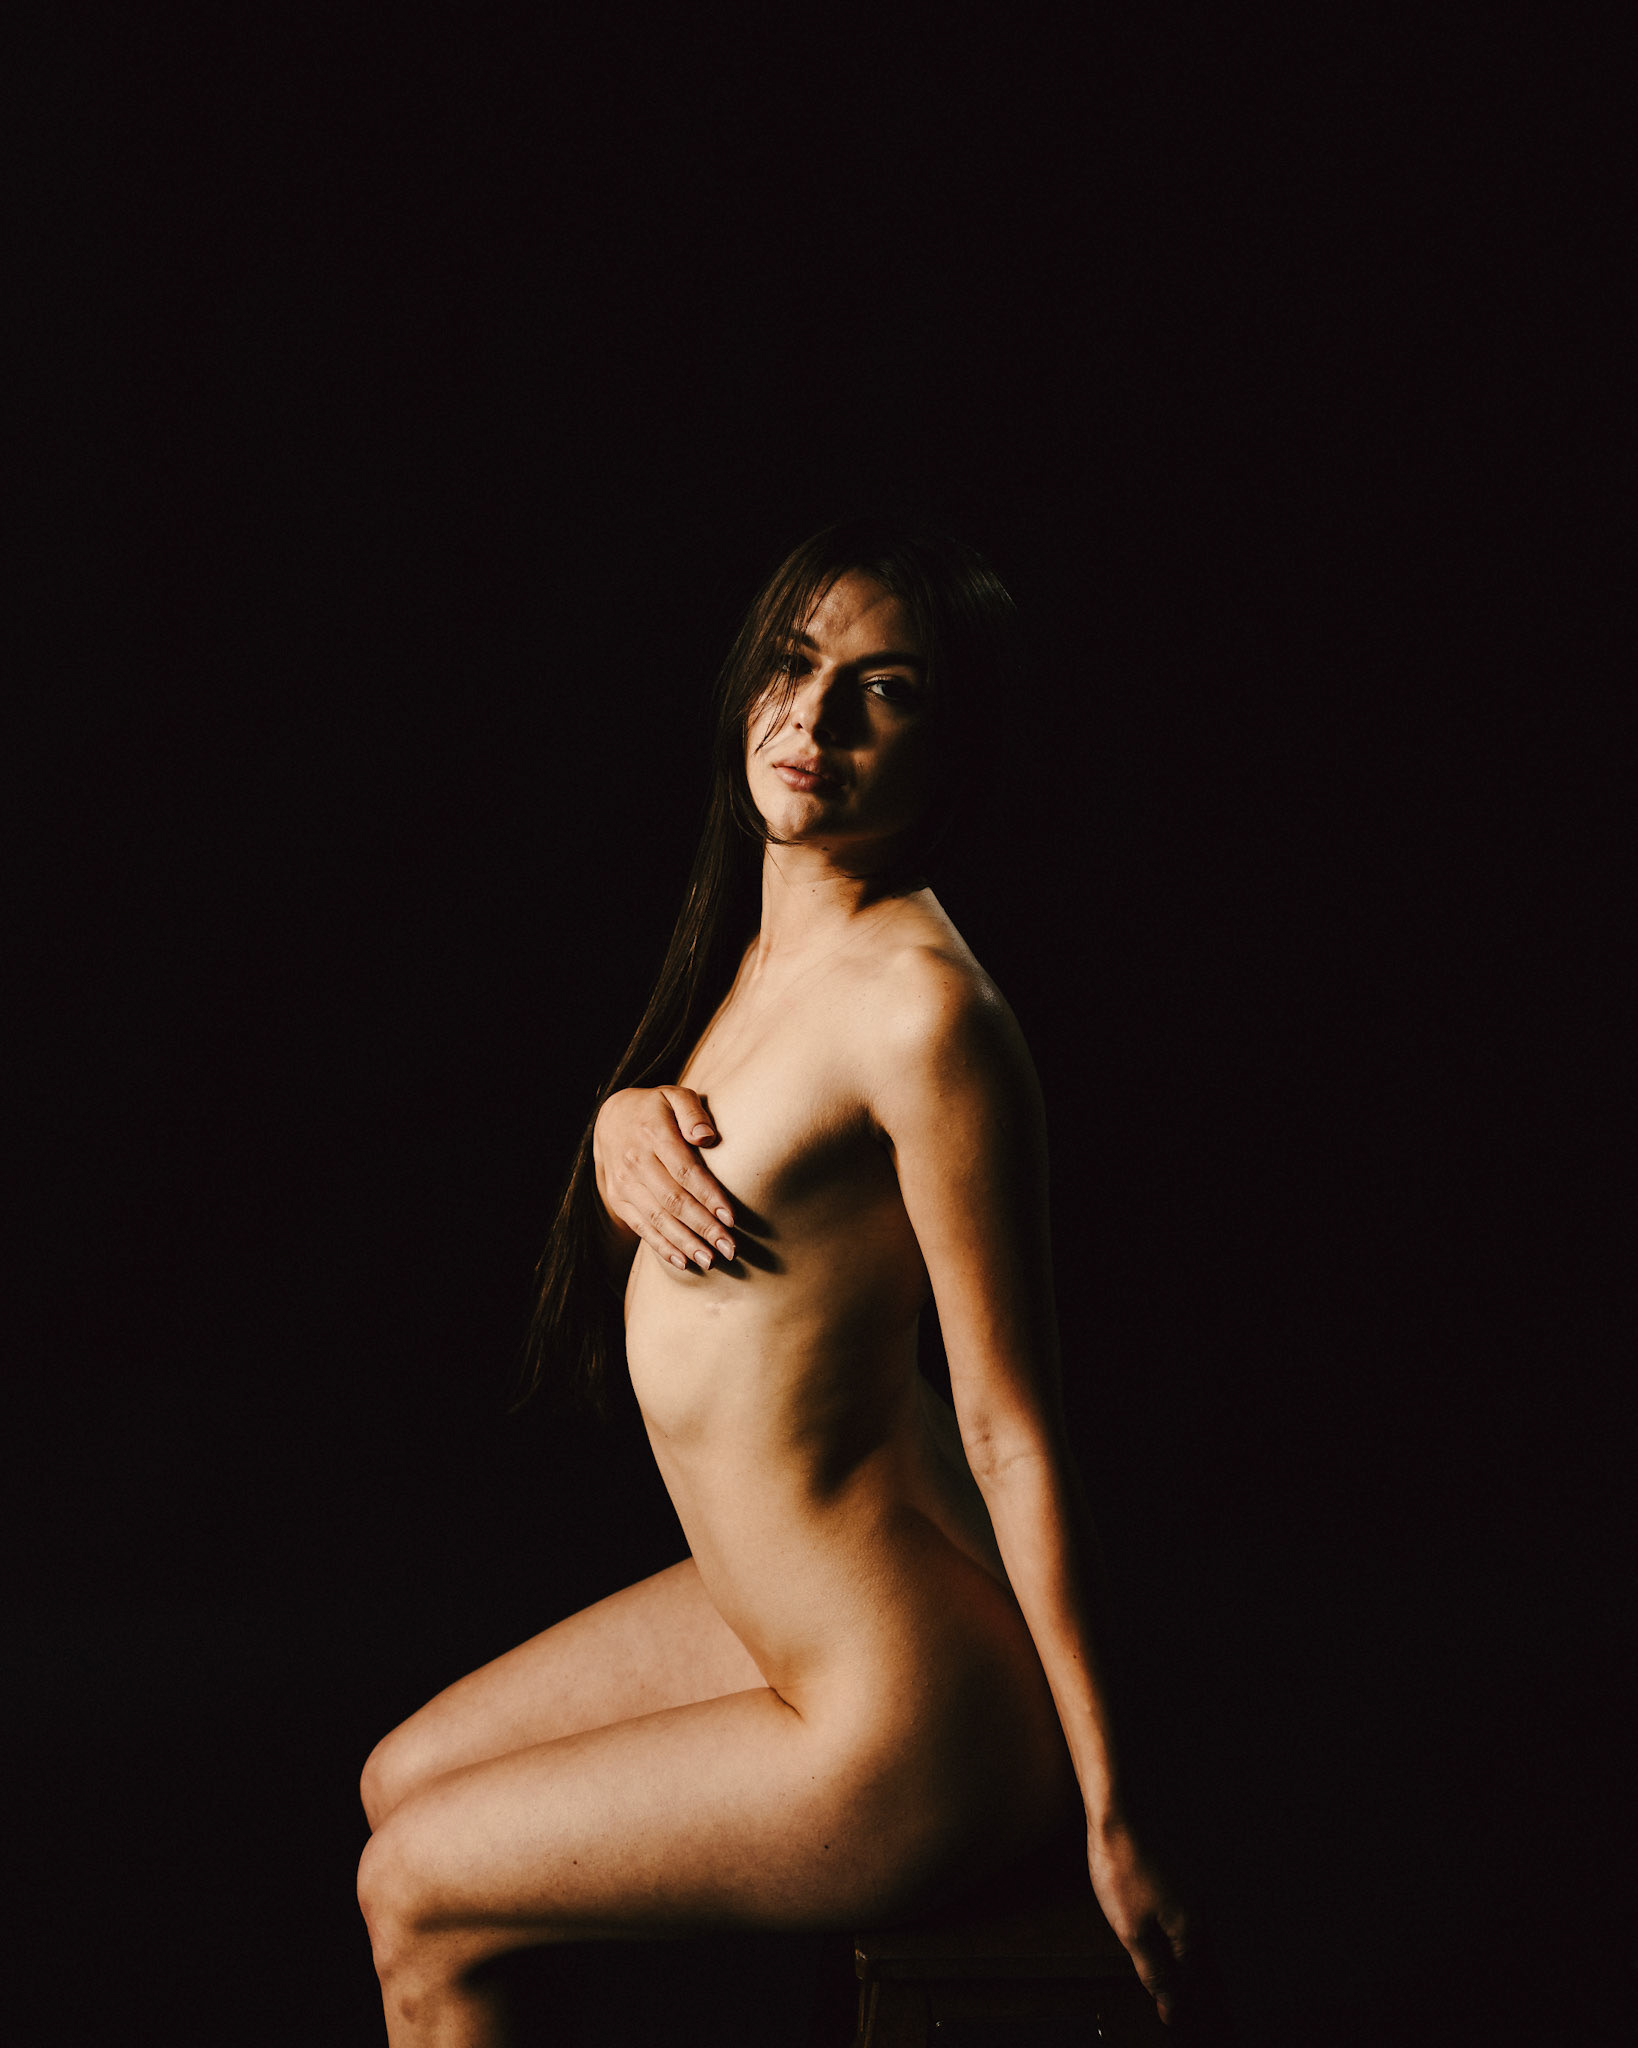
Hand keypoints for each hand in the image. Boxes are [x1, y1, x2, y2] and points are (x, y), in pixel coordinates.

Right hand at [593, 1086, 736, 1272]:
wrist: (610, 1118)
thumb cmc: (656, 1108)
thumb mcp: (674, 1096)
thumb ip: (692, 1112)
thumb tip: (706, 1137)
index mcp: (653, 1133)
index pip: (685, 1170)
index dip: (709, 1195)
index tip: (731, 1218)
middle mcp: (635, 1161)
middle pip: (673, 1200)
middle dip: (704, 1227)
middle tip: (730, 1248)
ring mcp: (623, 1183)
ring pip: (657, 1218)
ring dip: (685, 1242)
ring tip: (711, 1260)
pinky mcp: (618, 1200)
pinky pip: (641, 1227)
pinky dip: (662, 1247)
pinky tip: (684, 1262)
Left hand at [1087, 1813, 1195, 2025]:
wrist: (1115, 1815)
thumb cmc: (1121, 1870)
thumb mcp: (1132, 1931)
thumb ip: (1153, 1971)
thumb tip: (1171, 2007)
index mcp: (1191, 1926)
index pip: (1188, 1977)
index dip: (1173, 1997)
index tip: (1164, 2015)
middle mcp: (1198, 1907)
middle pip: (1190, 1955)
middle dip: (1175, 1976)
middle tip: (1159, 1993)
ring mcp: (1188, 1886)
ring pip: (1184, 1932)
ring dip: (1170, 1952)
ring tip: (1154, 1964)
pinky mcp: (1175, 1871)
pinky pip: (1176, 1911)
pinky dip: (1165, 1928)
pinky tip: (1150, 1928)